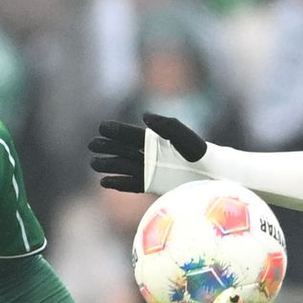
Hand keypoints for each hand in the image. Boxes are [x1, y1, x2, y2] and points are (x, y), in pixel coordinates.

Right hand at [88, 112, 207, 192]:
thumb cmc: (201, 154)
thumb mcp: (184, 138)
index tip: (101, 127)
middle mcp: (150, 155)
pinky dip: (119, 184)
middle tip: (92, 145)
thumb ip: (167, 126)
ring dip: (109, 165)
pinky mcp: (154, 186)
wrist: (211, 177)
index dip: (116, 131)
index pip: (131, 135)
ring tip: (93, 163)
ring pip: (124, 167)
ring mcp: (151, 171)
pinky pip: (132, 185)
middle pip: (124, 150)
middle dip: (107, 147)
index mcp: (155, 141)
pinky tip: (104, 182)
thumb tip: (144, 117)